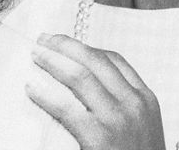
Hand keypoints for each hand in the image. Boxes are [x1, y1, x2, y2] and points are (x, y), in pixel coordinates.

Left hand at [26, 33, 164, 149]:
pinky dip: (45, 95)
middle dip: (65, 45)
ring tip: (34, 55)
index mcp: (146, 99)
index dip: (86, 47)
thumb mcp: (140, 127)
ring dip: (53, 60)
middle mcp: (134, 103)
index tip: (65, 43)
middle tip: (43, 40)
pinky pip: (66, 108)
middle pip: (95, 60)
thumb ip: (121, 104)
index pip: (114, 60)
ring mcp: (118, 119)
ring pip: (80, 75)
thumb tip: (85, 84)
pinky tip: (31, 90)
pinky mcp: (100, 137)